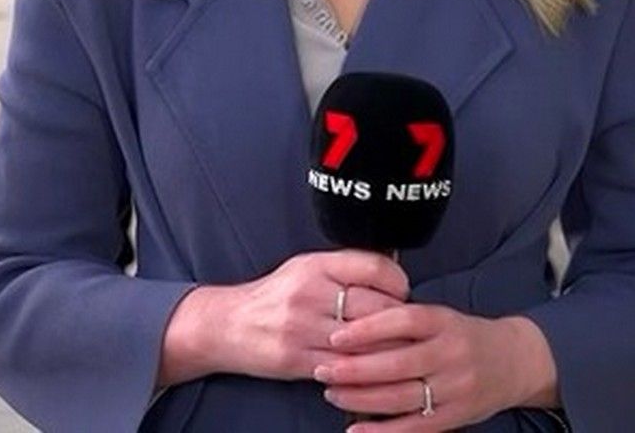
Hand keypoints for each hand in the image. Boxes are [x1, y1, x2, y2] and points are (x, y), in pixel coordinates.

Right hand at [161, 250, 408, 386]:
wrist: (227, 324)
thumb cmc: (275, 297)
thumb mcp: (306, 268)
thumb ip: (344, 269)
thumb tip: (391, 273)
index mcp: (315, 265)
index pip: (373, 267)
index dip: (397, 282)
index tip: (403, 293)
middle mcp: (309, 293)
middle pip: (374, 307)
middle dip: (398, 321)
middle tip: (407, 328)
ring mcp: (302, 327)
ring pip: (364, 341)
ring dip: (387, 350)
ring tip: (397, 351)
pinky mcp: (296, 358)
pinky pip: (344, 368)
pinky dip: (363, 370)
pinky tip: (372, 370)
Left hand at [317, 309, 555, 430]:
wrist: (514, 361)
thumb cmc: (464, 336)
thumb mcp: (441, 317)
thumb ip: (405, 321)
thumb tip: (352, 327)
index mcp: (445, 322)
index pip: (403, 321)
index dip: (367, 329)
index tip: (336, 336)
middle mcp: (451, 354)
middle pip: (397, 363)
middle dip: (354, 369)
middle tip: (323, 369)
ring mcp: (455, 388)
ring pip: (401, 397)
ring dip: (361, 398)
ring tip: (332, 394)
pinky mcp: (455, 416)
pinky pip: (414, 427)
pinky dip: (382, 432)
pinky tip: (355, 430)